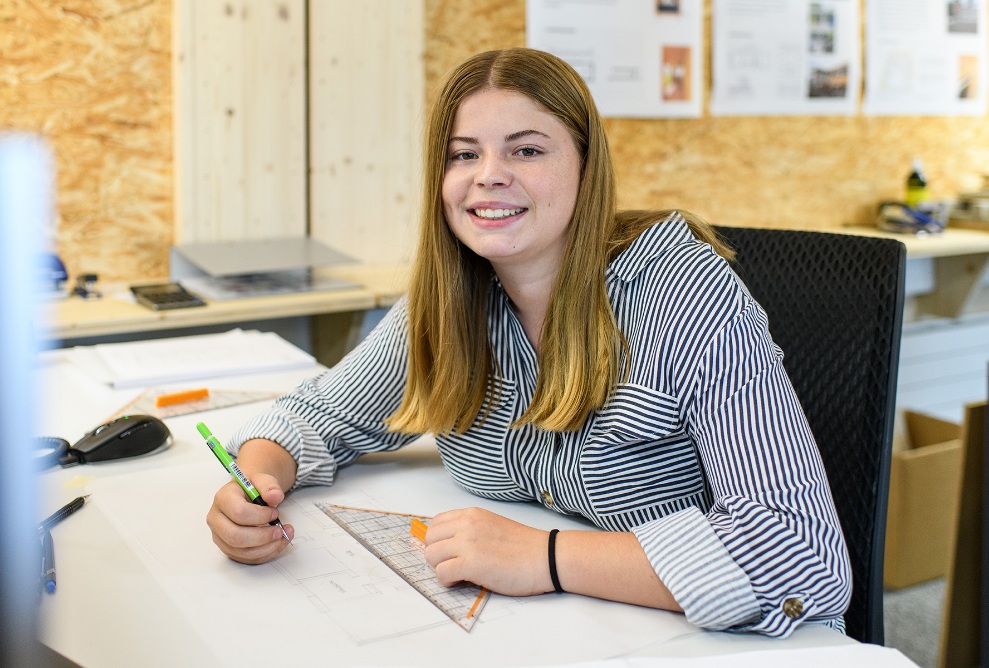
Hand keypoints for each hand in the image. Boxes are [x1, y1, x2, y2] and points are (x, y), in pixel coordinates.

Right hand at [206, 474, 293, 564]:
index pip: (238, 512)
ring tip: (283, 537)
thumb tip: (276, 496)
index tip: (275, 513)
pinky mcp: (228, 548)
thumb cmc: (252, 487)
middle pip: (235, 537)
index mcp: (223, 499)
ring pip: (240, 551)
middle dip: (262, 537)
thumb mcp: (262, 479)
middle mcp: (216, 519)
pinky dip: (265, 554)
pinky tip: (277, 544)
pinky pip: (246, 558)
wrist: (247, 493)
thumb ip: (269, 486)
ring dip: (266, 548)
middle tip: (280, 531)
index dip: (260, 516)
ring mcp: (220, 536)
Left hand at [422, 507, 552, 595]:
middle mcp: (466, 524)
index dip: (437, 540)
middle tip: (453, 565)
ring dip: (441, 568)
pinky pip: (441, 573)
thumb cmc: (525, 547)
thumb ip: (470, 530)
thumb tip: (448, 545)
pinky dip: (448, 580)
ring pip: (431, 556)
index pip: (435, 523)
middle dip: (436, 555)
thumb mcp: (492, 526)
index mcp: (472, 514)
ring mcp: (467, 543)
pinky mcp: (470, 563)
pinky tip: (463, 581)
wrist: (546, 557)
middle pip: (429, 539)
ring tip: (459, 574)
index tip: (447, 552)